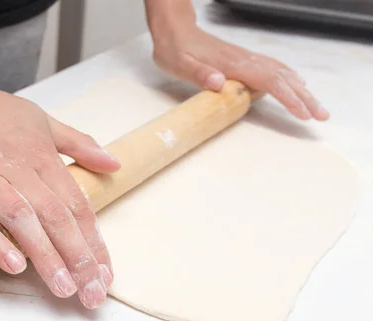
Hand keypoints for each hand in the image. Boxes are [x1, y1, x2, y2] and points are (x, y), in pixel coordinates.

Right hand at [0, 71, 120, 308]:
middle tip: (91, 293)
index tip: (105, 272)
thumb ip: (78, 144)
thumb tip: (114, 163)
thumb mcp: (42, 120)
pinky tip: (13, 266)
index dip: (94, 241)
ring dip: (44, 254)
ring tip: (62, 288)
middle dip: (77, 257)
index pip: (76, 204)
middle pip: (54, 216)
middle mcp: (16, 167)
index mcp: (41, 155)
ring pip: (20, 218)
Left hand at [150, 23, 328, 120]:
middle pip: (282, 78)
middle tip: (321, 115)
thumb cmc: (174, 49)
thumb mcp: (179, 64)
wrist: (174, 30)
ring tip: (316, 107)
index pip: (267, 81)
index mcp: (232, 64)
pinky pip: (272, 68)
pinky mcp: (242, 60)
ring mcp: (245, 59)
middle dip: (304, 98)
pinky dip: (289, 78)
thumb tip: (219, 82)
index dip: (287, 97)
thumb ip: (199, 73)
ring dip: (301, 90)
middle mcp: (244, 60)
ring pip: (280, 73)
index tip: (302, 112)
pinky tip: (297, 84)